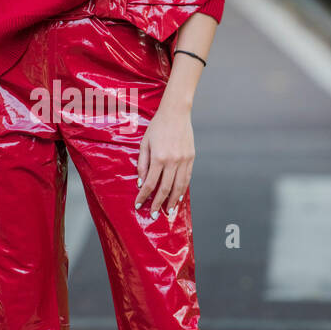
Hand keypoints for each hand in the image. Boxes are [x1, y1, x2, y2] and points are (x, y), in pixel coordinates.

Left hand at [134, 97, 193, 219]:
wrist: (176, 113)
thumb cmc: (157, 127)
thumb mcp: (144, 144)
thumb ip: (142, 164)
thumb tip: (141, 183)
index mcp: (158, 157)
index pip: (150, 183)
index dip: (144, 197)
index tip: (139, 205)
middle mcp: (172, 161)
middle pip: (165, 189)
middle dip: (158, 204)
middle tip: (154, 216)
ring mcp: (183, 161)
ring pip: (178, 187)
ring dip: (172, 201)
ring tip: (168, 212)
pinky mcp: (191, 159)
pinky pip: (187, 179)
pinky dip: (182, 191)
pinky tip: (178, 198)